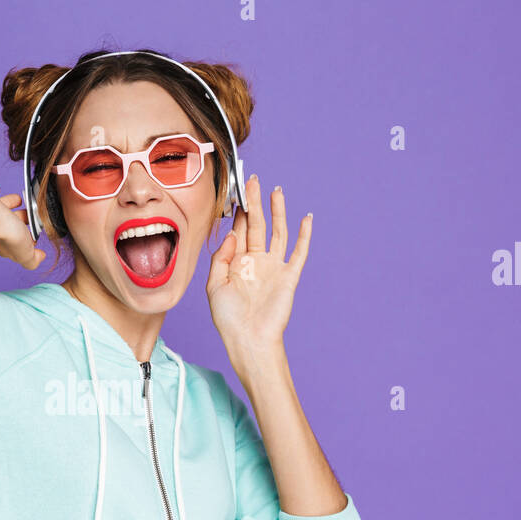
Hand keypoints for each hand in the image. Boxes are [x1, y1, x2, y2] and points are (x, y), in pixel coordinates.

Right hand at [0, 175, 45, 270]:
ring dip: (11, 203)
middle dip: (23, 219)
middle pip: (12, 222)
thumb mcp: (25, 254)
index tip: (35, 237)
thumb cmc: (3, 233)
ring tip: (20, 200)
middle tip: (32, 215)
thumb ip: (33, 260)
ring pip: (3, 206)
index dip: (26, 240)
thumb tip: (40, 257)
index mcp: (4, 243)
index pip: (17, 242)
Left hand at [205, 174, 311, 354]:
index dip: (237, 211)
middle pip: (257, 225)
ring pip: (277, 232)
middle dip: (255, 202)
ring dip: (277, 212)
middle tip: (254, 180)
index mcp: (236, 263)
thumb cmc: (229, 318)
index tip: (236, 191)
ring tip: (276, 191)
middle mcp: (256, 262)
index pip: (238, 230)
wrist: (248, 339)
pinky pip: (299, 252)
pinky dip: (304, 236)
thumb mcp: (214, 285)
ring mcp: (273, 267)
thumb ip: (220, 257)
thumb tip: (232, 233)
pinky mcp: (288, 276)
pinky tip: (306, 218)